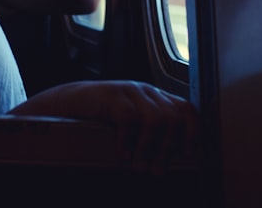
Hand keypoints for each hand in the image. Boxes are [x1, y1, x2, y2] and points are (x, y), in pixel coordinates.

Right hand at [12, 80, 199, 173]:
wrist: (70, 103)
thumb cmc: (103, 121)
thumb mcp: (132, 126)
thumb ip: (150, 136)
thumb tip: (167, 164)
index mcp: (157, 98)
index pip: (187, 110)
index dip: (192, 132)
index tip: (186, 155)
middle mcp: (147, 92)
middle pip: (173, 119)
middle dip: (168, 149)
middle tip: (156, 171)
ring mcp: (130, 91)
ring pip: (155, 120)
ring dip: (149, 149)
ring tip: (138, 166)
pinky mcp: (111, 95)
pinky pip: (129, 119)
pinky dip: (127, 142)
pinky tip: (121, 155)